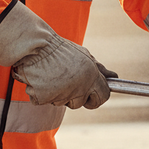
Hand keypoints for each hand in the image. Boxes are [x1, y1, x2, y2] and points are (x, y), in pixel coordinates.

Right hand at [0, 0, 116, 108]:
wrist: (35, 45)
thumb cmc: (60, 50)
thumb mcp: (83, 55)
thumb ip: (98, 69)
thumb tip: (114, 77)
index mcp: (91, 75)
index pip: (103, 96)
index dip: (97, 97)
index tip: (91, 96)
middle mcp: (79, 86)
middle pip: (81, 103)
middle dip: (76, 98)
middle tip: (66, 83)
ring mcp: (61, 94)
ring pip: (62, 102)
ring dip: (58, 93)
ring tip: (52, 75)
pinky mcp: (43, 98)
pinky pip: (45, 100)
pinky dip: (41, 93)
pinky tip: (41, 79)